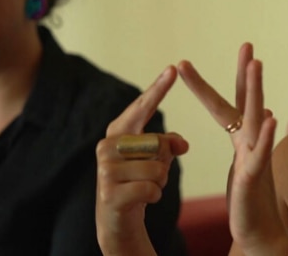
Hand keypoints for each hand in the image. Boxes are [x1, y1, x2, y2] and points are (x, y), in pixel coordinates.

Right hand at [95, 67, 188, 255]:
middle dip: (164, 161)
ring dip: (160, 180)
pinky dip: (155, 196)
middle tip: (149, 173)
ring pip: (158, 168)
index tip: (173, 68)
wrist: (117, 219)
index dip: (158, 88)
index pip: (143, 107)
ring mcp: (105, 169)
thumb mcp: (157, 158)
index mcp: (119, 131)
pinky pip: (152, 189)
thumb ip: (169, 143)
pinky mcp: (109, 193)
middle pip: (158, 143)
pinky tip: (141, 200)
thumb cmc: (139, 179)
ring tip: (143, 186)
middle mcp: (107, 145)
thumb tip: (182, 145)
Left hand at [178, 44, 287, 254]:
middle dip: (247, 74)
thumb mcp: (244, 163)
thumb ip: (250, 139)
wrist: (260, 230)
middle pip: (247, 102)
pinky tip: (270, 118)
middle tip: (247, 46)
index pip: (227, 105)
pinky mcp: (255, 177)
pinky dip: (267, 136)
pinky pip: (262, 154)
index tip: (211, 62)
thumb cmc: (250, 197)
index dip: (212, 84)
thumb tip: (266, 112)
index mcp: (241, 139)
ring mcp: (255, 157)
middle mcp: (251, 142)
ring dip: (256, 91)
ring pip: (256, 119)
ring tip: (256, 65)